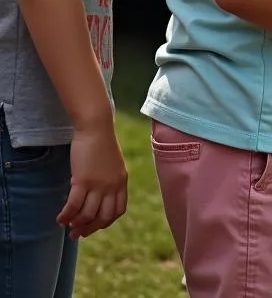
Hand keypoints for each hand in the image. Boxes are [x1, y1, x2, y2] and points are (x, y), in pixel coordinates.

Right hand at [58, 119, 127, 238]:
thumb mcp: (111, 164)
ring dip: (75, 224)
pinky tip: (59, 219)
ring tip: (66, 226)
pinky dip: (66, 216)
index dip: (105, 222)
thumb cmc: (101, 144)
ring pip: (87, 215)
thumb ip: (109, 180)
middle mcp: (112, 185)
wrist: (96, 127)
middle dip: (89, 229)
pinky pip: (73, 206)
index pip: (118, 210)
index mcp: (121, 181)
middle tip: (76, 234)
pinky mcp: (83, 180)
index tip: (93, 226)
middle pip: (103, 217)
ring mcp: (99, 184)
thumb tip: (97, 196)